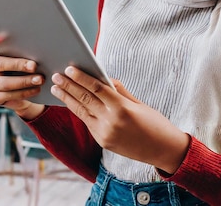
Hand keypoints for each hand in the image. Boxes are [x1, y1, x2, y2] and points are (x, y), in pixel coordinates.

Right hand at [0, 28, 44, 119]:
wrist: (25, 91)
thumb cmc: (24, 67)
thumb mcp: (23, 56)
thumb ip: (22, 49)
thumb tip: (36, 46)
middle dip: (18, 65)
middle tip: (34, 66)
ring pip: (3, 83)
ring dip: (24, 81)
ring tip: (39, 79)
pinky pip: (6, 95)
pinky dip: (23, 93)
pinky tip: (35, 89)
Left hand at [51, 66, 189, 173]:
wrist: (163, 151)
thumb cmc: (155, 123)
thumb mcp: (139, 103)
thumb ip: (120, 91)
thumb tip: (104, 79)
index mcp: (122, 108)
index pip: (96, 88)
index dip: (81, 78)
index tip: (70, 68)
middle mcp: (111, 122)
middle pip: (85, 99)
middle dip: (69, 86)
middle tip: (56, 75)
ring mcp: (105, 134)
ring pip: (81, 112)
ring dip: (67, 99)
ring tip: (56, 88)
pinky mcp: (103, 142)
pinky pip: (87, 122)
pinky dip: (78, 110)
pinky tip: (70, 102)